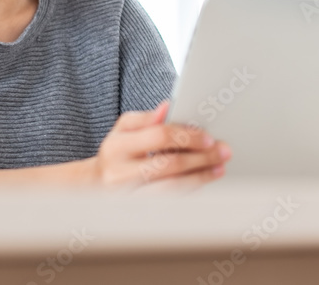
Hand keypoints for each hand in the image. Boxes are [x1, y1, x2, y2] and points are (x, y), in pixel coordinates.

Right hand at [89, 100, 231, 190]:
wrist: (96, 184)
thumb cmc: (117, 152)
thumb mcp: (125, 128)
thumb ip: (147, 118)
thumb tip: (168, 106)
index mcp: (116, 147)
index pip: (158, 136)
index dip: (187, 136)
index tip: (208, 137)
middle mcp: (119, 173)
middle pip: (168, 164)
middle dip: (200, 157)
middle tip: (222, 151)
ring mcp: (127, 197)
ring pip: (171, 188)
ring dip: (200, 177)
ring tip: (218, 168)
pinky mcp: (137, 212)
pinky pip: (170, 202)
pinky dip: (189, 190)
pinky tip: (202, 181)